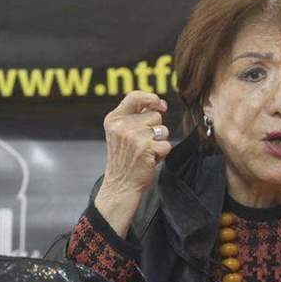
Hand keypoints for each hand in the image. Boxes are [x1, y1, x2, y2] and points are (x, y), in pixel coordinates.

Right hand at [95, 90, 171, 235]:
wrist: (120, 185)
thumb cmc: (124, 158)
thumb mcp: (121, 133)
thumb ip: (135, 116)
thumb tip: (160, 104)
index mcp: (113, 119)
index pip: (134, 96)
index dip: (151, 98)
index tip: (161, 106)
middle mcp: (122, 125)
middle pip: (155, 115)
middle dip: (155, 129)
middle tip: (142, 144)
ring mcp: (134, 136)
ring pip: (163, 129)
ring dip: (159, 141)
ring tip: (146, 151)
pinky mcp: (146, 148)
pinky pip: (167, 144)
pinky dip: (162, 154)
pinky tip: (149, 160)